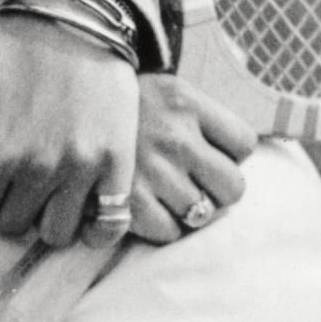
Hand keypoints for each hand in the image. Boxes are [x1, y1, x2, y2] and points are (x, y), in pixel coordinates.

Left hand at [0, 12, 138, 247]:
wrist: (74, 14)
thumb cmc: (12, 42)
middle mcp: (40, 167)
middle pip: (14, 224)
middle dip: (8, 203)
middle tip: (15, 171)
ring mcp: (82, 167)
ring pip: (57, 232)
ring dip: (47, 215)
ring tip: (46, 184)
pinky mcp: (117, 161)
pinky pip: (110, 225)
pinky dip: (96, 227)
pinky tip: (83, 207)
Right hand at [126, 72, 255, 243]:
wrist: (62, 106)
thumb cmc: (125, 105)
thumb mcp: (168, 88)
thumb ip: (206, 111)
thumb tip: (258, 133)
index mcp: (187, 100)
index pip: (245, 144)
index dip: (230, 151)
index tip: (209, 147)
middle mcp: (175, 135)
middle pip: (234, 187)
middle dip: (219, 187)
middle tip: (194, 177)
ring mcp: (152, 170)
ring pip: (204, 214)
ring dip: (190, 207)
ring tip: (167, 189)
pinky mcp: (128, 202)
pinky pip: (170, 233)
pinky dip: (162, 225)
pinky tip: (147, 203)